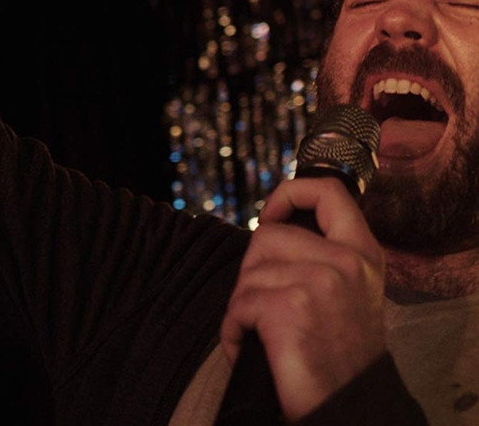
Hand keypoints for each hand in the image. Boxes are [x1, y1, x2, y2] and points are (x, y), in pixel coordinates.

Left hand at [220, 178, 385, 422]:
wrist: (351, 408)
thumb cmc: (341, 353)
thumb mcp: (351, 290)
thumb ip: (325, 254)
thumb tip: (273, 226)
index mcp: (362, 251)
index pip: (327, 191)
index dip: (290, 193)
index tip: (271, 215)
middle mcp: (346, 260)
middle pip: (268, 235)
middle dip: (253, 270)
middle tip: (265, 304)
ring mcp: (320, 281)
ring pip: (249, 272)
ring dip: (243, 305)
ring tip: (260, 332)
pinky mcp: (291, 308)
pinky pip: (238, 306)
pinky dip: (233, 331)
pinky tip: (249, 347)